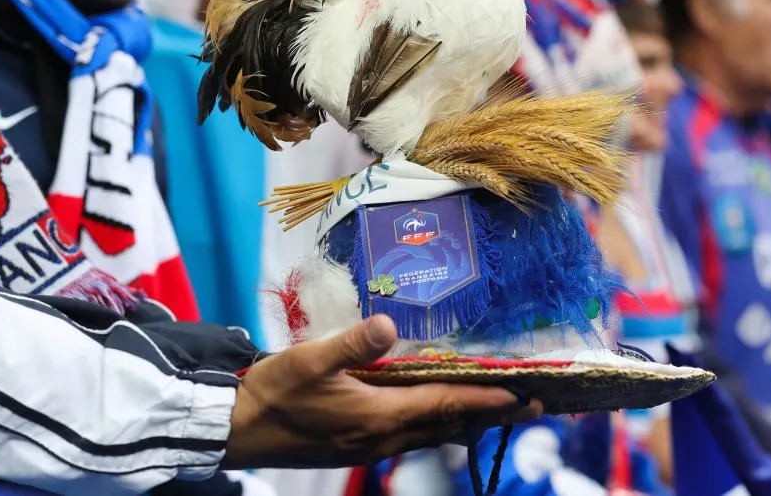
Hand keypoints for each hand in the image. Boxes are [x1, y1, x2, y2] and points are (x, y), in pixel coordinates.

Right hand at [223, 315, 542, 468]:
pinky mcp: (359, 446)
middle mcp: (383, 438)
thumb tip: (388, 324)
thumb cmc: (275, 393)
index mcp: (379, 416)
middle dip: (492, 415)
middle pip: (450, 425)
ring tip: (497, 410)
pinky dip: (439, 425)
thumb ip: (352, 343)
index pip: (446, 404)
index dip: (487, 399)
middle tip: (531, 406)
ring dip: (468, 421)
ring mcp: (372, 446)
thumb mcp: (310, 360)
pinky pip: (414, 437)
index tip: (523, 395)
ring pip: (434, 435)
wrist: (239, 430)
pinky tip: (439, 415)